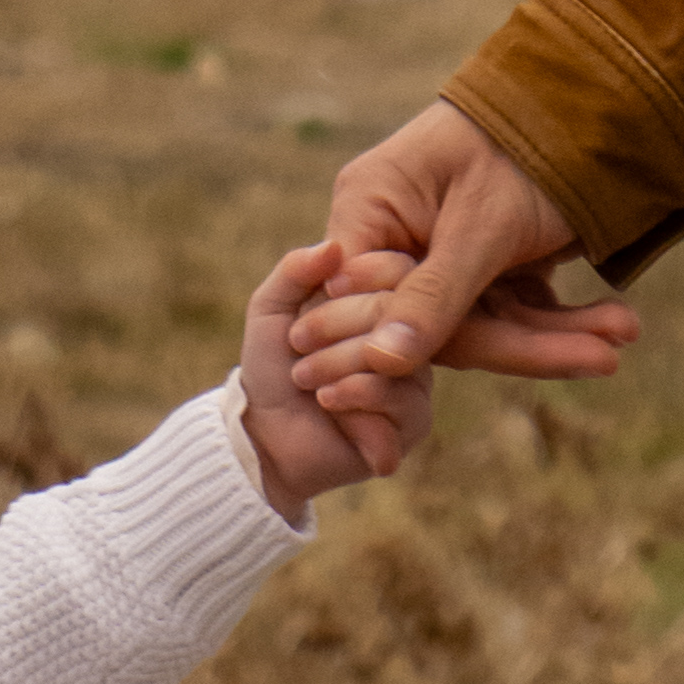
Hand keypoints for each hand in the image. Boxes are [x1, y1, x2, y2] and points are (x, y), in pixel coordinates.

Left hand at [240, 242, 431, 523]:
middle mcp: (409, 335)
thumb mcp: (271, 309)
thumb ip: (295, 271)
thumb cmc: (273, 368)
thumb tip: (333, 246)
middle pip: (400, 309)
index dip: (362, 274)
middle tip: (298, 345)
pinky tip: (330, 404)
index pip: (400, 268)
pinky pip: (402, 397)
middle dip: (338, 324)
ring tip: (307, 380)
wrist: (267, 437)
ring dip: (340, 364)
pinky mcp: (415, 420)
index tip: (323, 292)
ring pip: (399, 354)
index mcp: (382, 301)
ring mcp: (416, 377)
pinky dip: (356, 397)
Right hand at [324, 100, 638, 378]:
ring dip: (558, 335)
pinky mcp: (479, 268)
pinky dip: (562, 320)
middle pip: (436, 323)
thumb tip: (378, 362)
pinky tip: (618, 321)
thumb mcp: (482, 224)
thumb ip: (434, 296)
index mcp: (369, 210)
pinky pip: (512, 311)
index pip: (369, 301)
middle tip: (603, 358)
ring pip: (484, 325)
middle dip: (525, 344)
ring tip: (625, 331)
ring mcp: (438, 256)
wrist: (580, 93)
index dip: (413, 344)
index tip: (490, 357)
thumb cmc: (519, 140)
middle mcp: (394, 237)